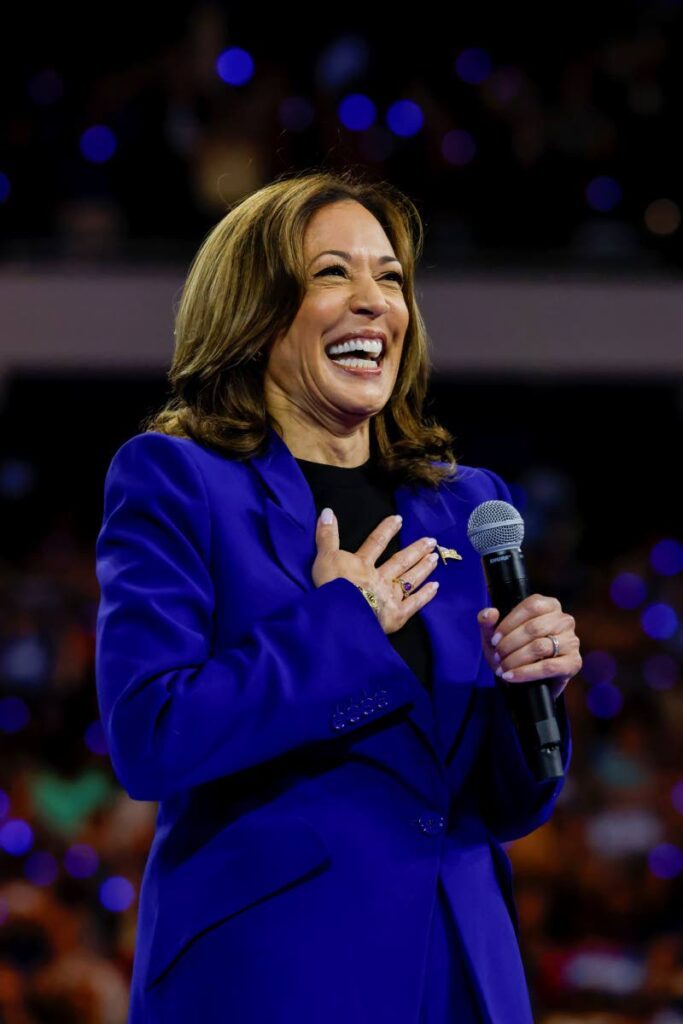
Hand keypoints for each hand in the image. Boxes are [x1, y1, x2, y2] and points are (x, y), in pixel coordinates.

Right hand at [312, 509, 439, 634]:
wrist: (342, 614)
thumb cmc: (332, 587)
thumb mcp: (324, 558)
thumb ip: (327, 536)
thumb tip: (327, 511)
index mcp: (362, 564)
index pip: (376, 543)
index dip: (387, 530)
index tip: (399, 519)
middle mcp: (380, 577)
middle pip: (400, 561)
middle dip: (416, 550)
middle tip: (432, 541)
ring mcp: (390, 596)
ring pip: (410, 579)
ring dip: (423, 568)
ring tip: (435, 558)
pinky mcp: (396, 615)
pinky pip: (414, 603)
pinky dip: (425, 595)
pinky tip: (436, 587)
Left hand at [477, 594, 581, 699]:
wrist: (524, 680)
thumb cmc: (510, 650)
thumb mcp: (494, 635)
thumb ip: (487, 621)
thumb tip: (490, 612)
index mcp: (549, 605)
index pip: (530, 607)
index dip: (508, 624)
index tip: (494, 640)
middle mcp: (564, 620)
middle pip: (534, 628)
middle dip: (510, 644)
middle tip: (497, 656)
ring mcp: (571, 641)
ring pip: (540, 647)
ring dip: (516, 659)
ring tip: (503, 668)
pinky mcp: (574, 662)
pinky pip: (549, 666)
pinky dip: (526, 673)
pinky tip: (511, 676)